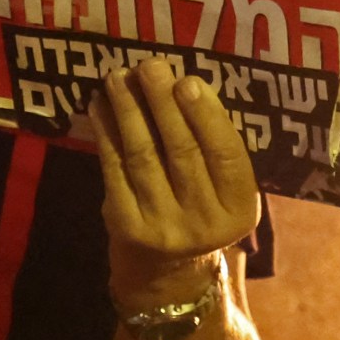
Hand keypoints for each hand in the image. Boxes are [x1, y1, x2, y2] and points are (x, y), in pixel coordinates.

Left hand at [89, 59, 260, 307]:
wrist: (167, 274)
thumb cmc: (200, 208)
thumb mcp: (222, 188)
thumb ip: (211, 144)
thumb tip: (178, 82)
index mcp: (239, 209)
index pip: (226, 155)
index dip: (206, 116)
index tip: (188, 80)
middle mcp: (204, 223)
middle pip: (182, 151)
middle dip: (162, 103)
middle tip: (149, 65)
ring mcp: (162, 227)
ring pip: (144, 156)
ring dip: (128, 111)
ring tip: (118, 76)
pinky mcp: (126, 226)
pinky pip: (115, 169)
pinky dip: (105, 133)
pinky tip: (100, 106)